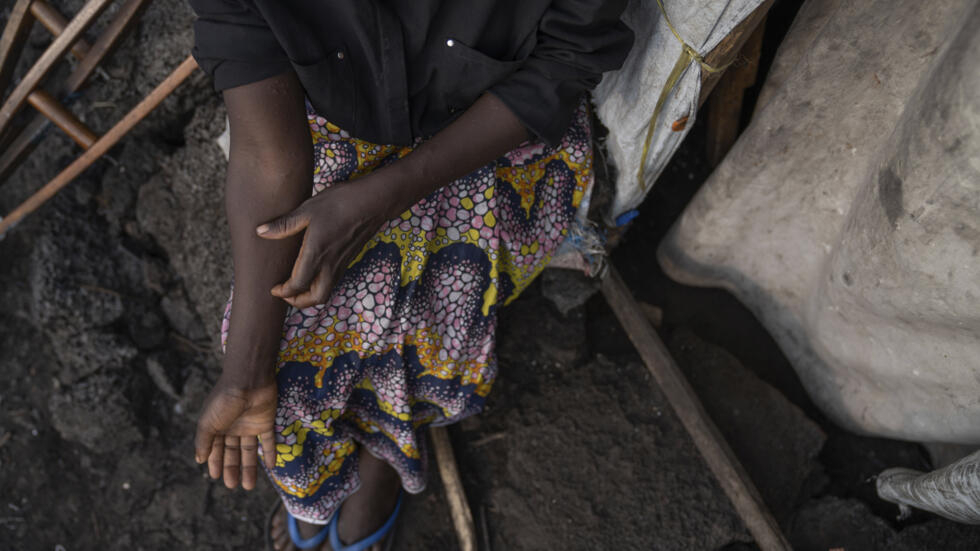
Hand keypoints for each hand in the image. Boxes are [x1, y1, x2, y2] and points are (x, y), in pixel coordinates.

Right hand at [194, 374, 276, 489]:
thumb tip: (199, 460)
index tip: (216, 477)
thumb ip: (203, 441)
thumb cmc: (224, 400)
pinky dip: (271, 453)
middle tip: (232, 486)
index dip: (216, 462)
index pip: (216, 449)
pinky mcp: (266, 422)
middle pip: (233, 452)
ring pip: (250, 450)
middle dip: (232, 469)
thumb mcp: (208, 423)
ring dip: (250, 468)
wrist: (248, 381)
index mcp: (217, 426)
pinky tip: (272, 467)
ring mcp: (250, 424)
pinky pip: (269, 441)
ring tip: (249, 486)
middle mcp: (233, 427)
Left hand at [256, 177, 392, 308]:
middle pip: (316, 298)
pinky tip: (314, 273)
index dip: (284, 292)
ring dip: (311, 296)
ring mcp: (342, 263)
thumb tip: (260, 232)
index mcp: (317, 253)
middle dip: (299, 302)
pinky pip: (333, 281)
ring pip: (326, 292)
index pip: (298, 285)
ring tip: (298, 287)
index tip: (274, 288)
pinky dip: (321, 286)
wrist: (373, 201)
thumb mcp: (307, 210)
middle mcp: (330, 264)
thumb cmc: (340, 202)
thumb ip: (284, 224)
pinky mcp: (349, 259)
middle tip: (285, 295)